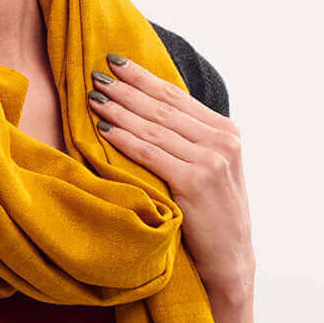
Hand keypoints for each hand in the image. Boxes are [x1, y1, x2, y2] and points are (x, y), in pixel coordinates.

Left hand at [87, 56, 254, 296]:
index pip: (176, 96)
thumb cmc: (211, 213)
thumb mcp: (209, 167)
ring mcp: (212, 160)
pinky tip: (103, 128)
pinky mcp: (196, 181)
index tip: (115, 62)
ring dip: (119, 109)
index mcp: (227, 131)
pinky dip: (124, 138)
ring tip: (94, 97)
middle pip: (162, 107)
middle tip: (96, 74)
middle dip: (126, 88)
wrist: (229, 260)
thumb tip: (145, 106)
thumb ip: (189, 138)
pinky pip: (150, 152)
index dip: (143, 77)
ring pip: (153, 127)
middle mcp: (223, 141)